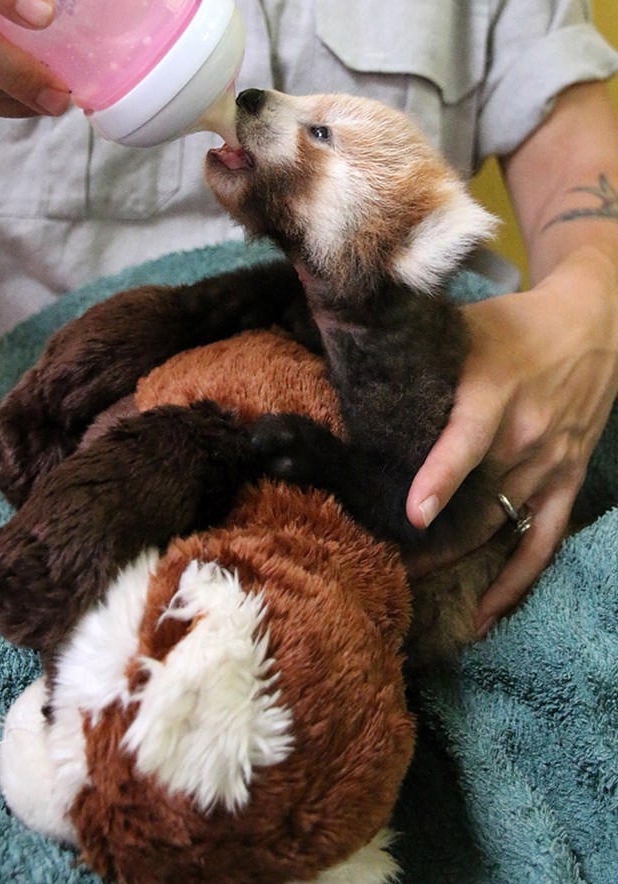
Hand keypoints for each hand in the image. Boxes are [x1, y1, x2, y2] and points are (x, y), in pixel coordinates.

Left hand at [406, 249, 617, 631]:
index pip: (467, 441)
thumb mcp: (463, 327)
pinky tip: (484, 617)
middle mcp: (524, 437)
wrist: (593, 327)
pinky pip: (542, 544)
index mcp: (494, 393)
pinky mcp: (565, 483)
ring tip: (406, 581)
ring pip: (496, 529)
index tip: (414, 513)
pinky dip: (515, 584)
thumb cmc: (514, 325)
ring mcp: (548, 466)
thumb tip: (350, 357)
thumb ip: (416, 353)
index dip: (440, 478)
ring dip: (453, 559)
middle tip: (374, 561)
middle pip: (473, 501)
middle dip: (426, 537)